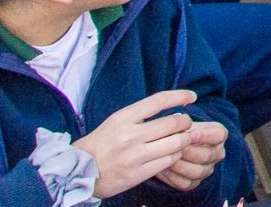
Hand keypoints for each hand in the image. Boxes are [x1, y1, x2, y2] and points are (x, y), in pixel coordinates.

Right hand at [73, 90, 197, 197]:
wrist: (78, 172)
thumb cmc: (102, 144)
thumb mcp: (116, 122)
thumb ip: (141, 115)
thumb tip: (172, 107)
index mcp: (123, 118)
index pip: (158, 101)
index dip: (179, 96)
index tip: (192, 97)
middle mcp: (130, 135)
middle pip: (173, 123)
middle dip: (186, 123)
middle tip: (186, 125)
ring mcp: (134, 156)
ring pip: (176, 143)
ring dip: (184, 140)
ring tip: (181, 140)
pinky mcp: (138, 174)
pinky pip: (168, 161)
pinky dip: (175, 156)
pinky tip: (172, 154)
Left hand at [155, 121, 226, 191]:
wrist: (174, 144)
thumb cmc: (180, 131)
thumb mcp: (184, 123)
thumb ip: (183, 125)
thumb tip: (176, 129)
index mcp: (219, 135)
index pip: (218, 135)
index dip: (204, 136)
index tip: (188, 134)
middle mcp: (217, 153)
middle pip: (206, 156)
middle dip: (188, 152)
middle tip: (172, 148)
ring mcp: (207, 169)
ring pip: (197, 171)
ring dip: (179, 165)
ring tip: (165, 158)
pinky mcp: (195, 182)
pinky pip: (186, 183)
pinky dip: (173, 177)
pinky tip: (163, 168)